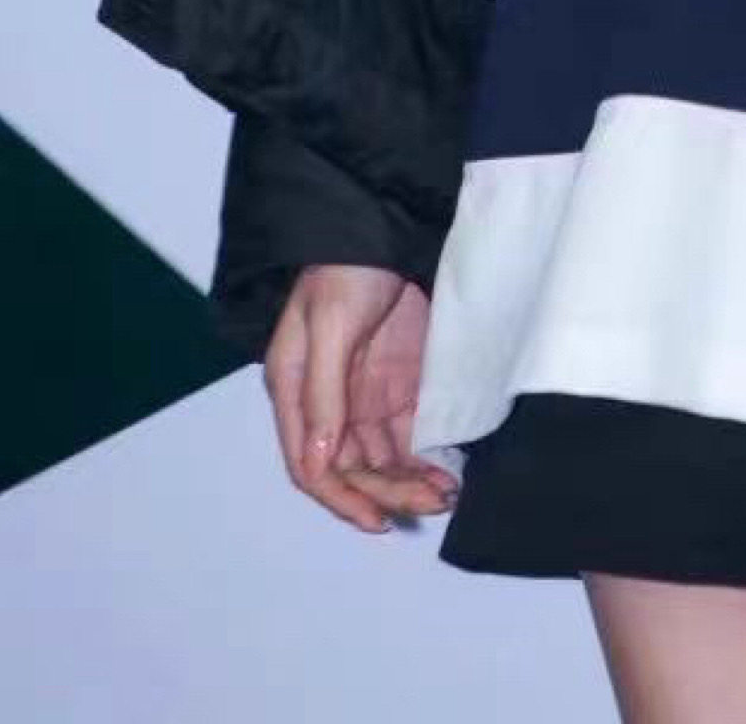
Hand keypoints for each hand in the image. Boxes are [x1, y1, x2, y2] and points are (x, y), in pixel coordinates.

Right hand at [263, 265, 459, 529]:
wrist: (383, 226)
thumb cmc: (343, 270)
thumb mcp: (328, 326)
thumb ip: (324, 393)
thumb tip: (322, 460)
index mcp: (297, 393)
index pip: (312, 465)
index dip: (342, 499)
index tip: (378, 519)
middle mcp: (329, 404)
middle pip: (353, 467)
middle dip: (389, 490)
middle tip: (432, 501)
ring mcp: (364, 395)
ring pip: (383, 458)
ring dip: (410, 480)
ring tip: (446, 493)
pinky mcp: (398, 382)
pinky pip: (408, 433)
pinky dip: (425, 455)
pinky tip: (448, 468)